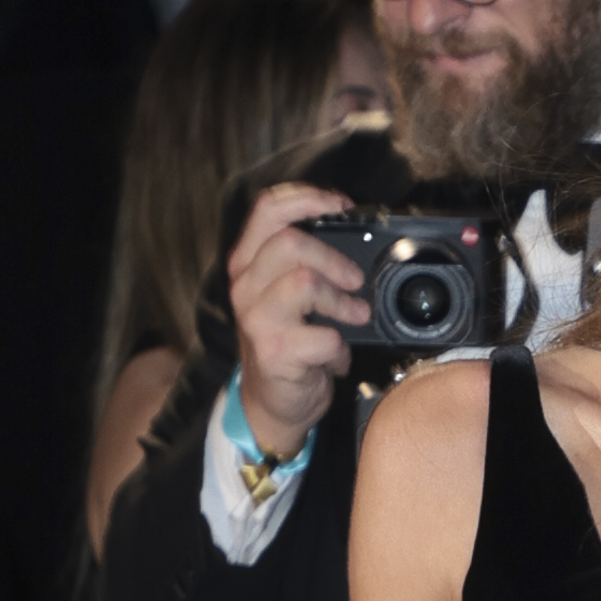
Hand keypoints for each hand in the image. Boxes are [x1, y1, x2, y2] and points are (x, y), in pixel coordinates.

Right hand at [225, 182, 368, 459]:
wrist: (273, 401)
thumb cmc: (288, 342)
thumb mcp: (288, 294)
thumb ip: (306, 262)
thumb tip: (350, 234)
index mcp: (248, 262)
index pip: (267, 208)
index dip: (308, 198)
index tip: (342, 206)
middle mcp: (245, 286)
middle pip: (290, 243)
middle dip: (334, 258)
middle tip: (355, 280)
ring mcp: (256, 319)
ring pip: (304, 283)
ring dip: (341, 301)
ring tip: (354, 316)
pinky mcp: (274, 352)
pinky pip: (322, 337)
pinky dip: (340, 348)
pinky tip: (335, 356)